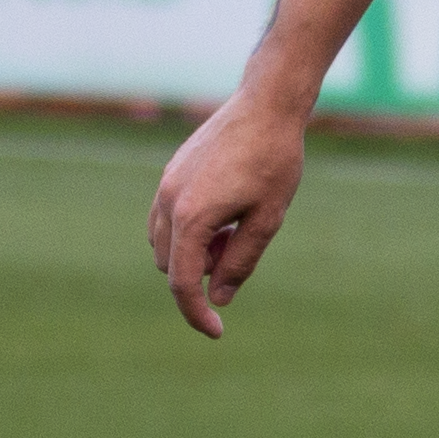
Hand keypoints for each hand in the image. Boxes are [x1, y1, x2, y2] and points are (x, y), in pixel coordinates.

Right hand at [148, 85, 312, 339]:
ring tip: (232, 227)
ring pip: (163, 244)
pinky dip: (185, 231)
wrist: (266, 106)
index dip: (197, 313)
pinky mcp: (170, 173)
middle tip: (238, 247)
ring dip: (191, 252)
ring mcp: (165, 184)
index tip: (217, 332)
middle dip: (200, 273)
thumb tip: (218, 298)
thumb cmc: (275, 161)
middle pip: (171, 266)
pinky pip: (163, 219)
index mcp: (192, 217)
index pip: (184, 283)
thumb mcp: (267, 220)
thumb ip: (240, 262)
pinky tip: (221, 212)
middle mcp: (169, 201)